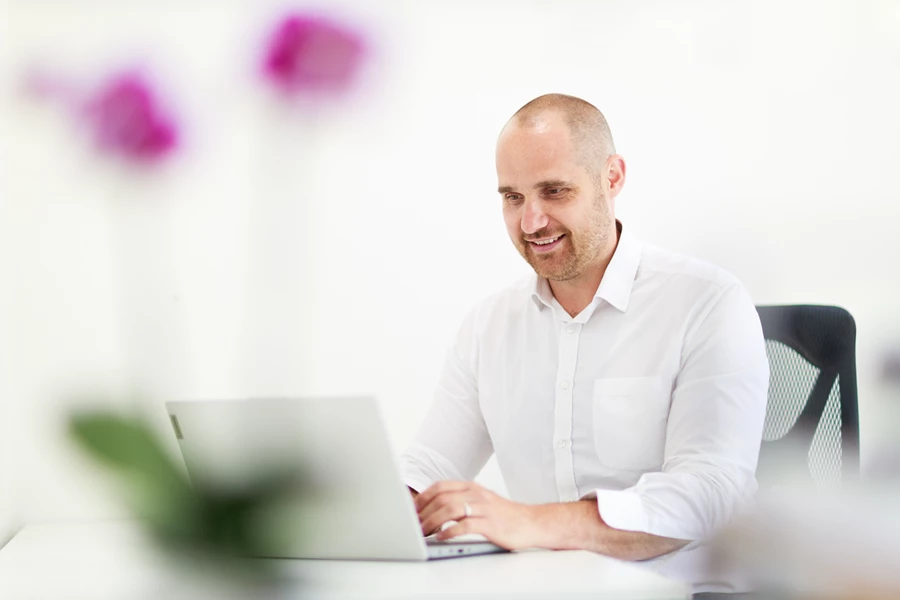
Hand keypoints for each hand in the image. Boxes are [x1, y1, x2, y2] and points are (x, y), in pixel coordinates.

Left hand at [414, 481, 542, 549]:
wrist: (531, 522)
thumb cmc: (504, 514)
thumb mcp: (481, 501)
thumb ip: (461, 500)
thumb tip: (435, 508)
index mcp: (472, 487)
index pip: (440, 486)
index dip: (423, 497)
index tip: (412, 509)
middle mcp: (476, 494)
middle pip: (442, 497)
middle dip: (424, 512)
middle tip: (414, 524)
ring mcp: (484, 508)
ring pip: (450, 509)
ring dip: (433, 521)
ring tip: (424, 532)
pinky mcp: (490, 524)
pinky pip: (465, 525)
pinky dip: (449, 532)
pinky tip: (441, 538)